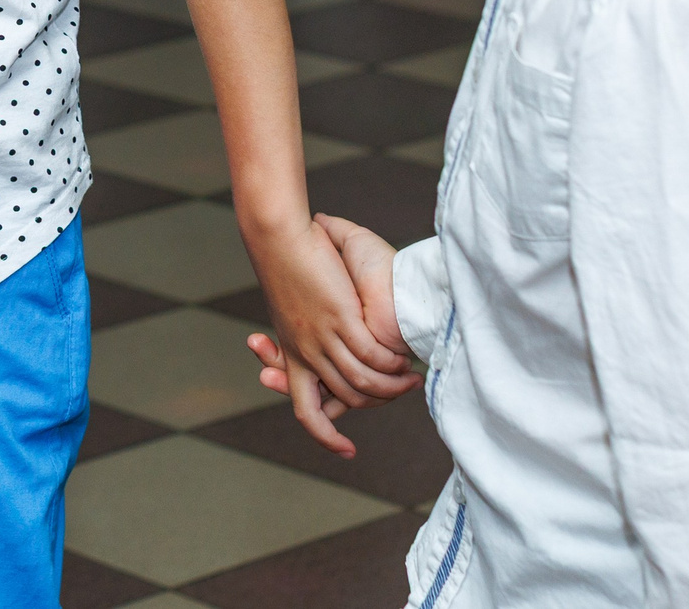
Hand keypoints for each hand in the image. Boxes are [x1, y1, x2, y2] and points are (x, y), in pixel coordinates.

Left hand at [243, 216, 419, 457]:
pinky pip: (371, 357)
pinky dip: (390, 364)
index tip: (347, 451)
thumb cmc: (285, 264)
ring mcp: (322, 339)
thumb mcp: (293, 308)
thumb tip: (327, 340)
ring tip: (411, 378)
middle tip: (403, 390)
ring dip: (390, 387)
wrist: (277, 237)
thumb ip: (310, 330)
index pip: (307, 412)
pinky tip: (404, 361)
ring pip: (362, 383)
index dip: (326, 437)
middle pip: (346, 399)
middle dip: (378, 403)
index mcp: (294, 355)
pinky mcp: (340, 319)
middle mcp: (306, 354)